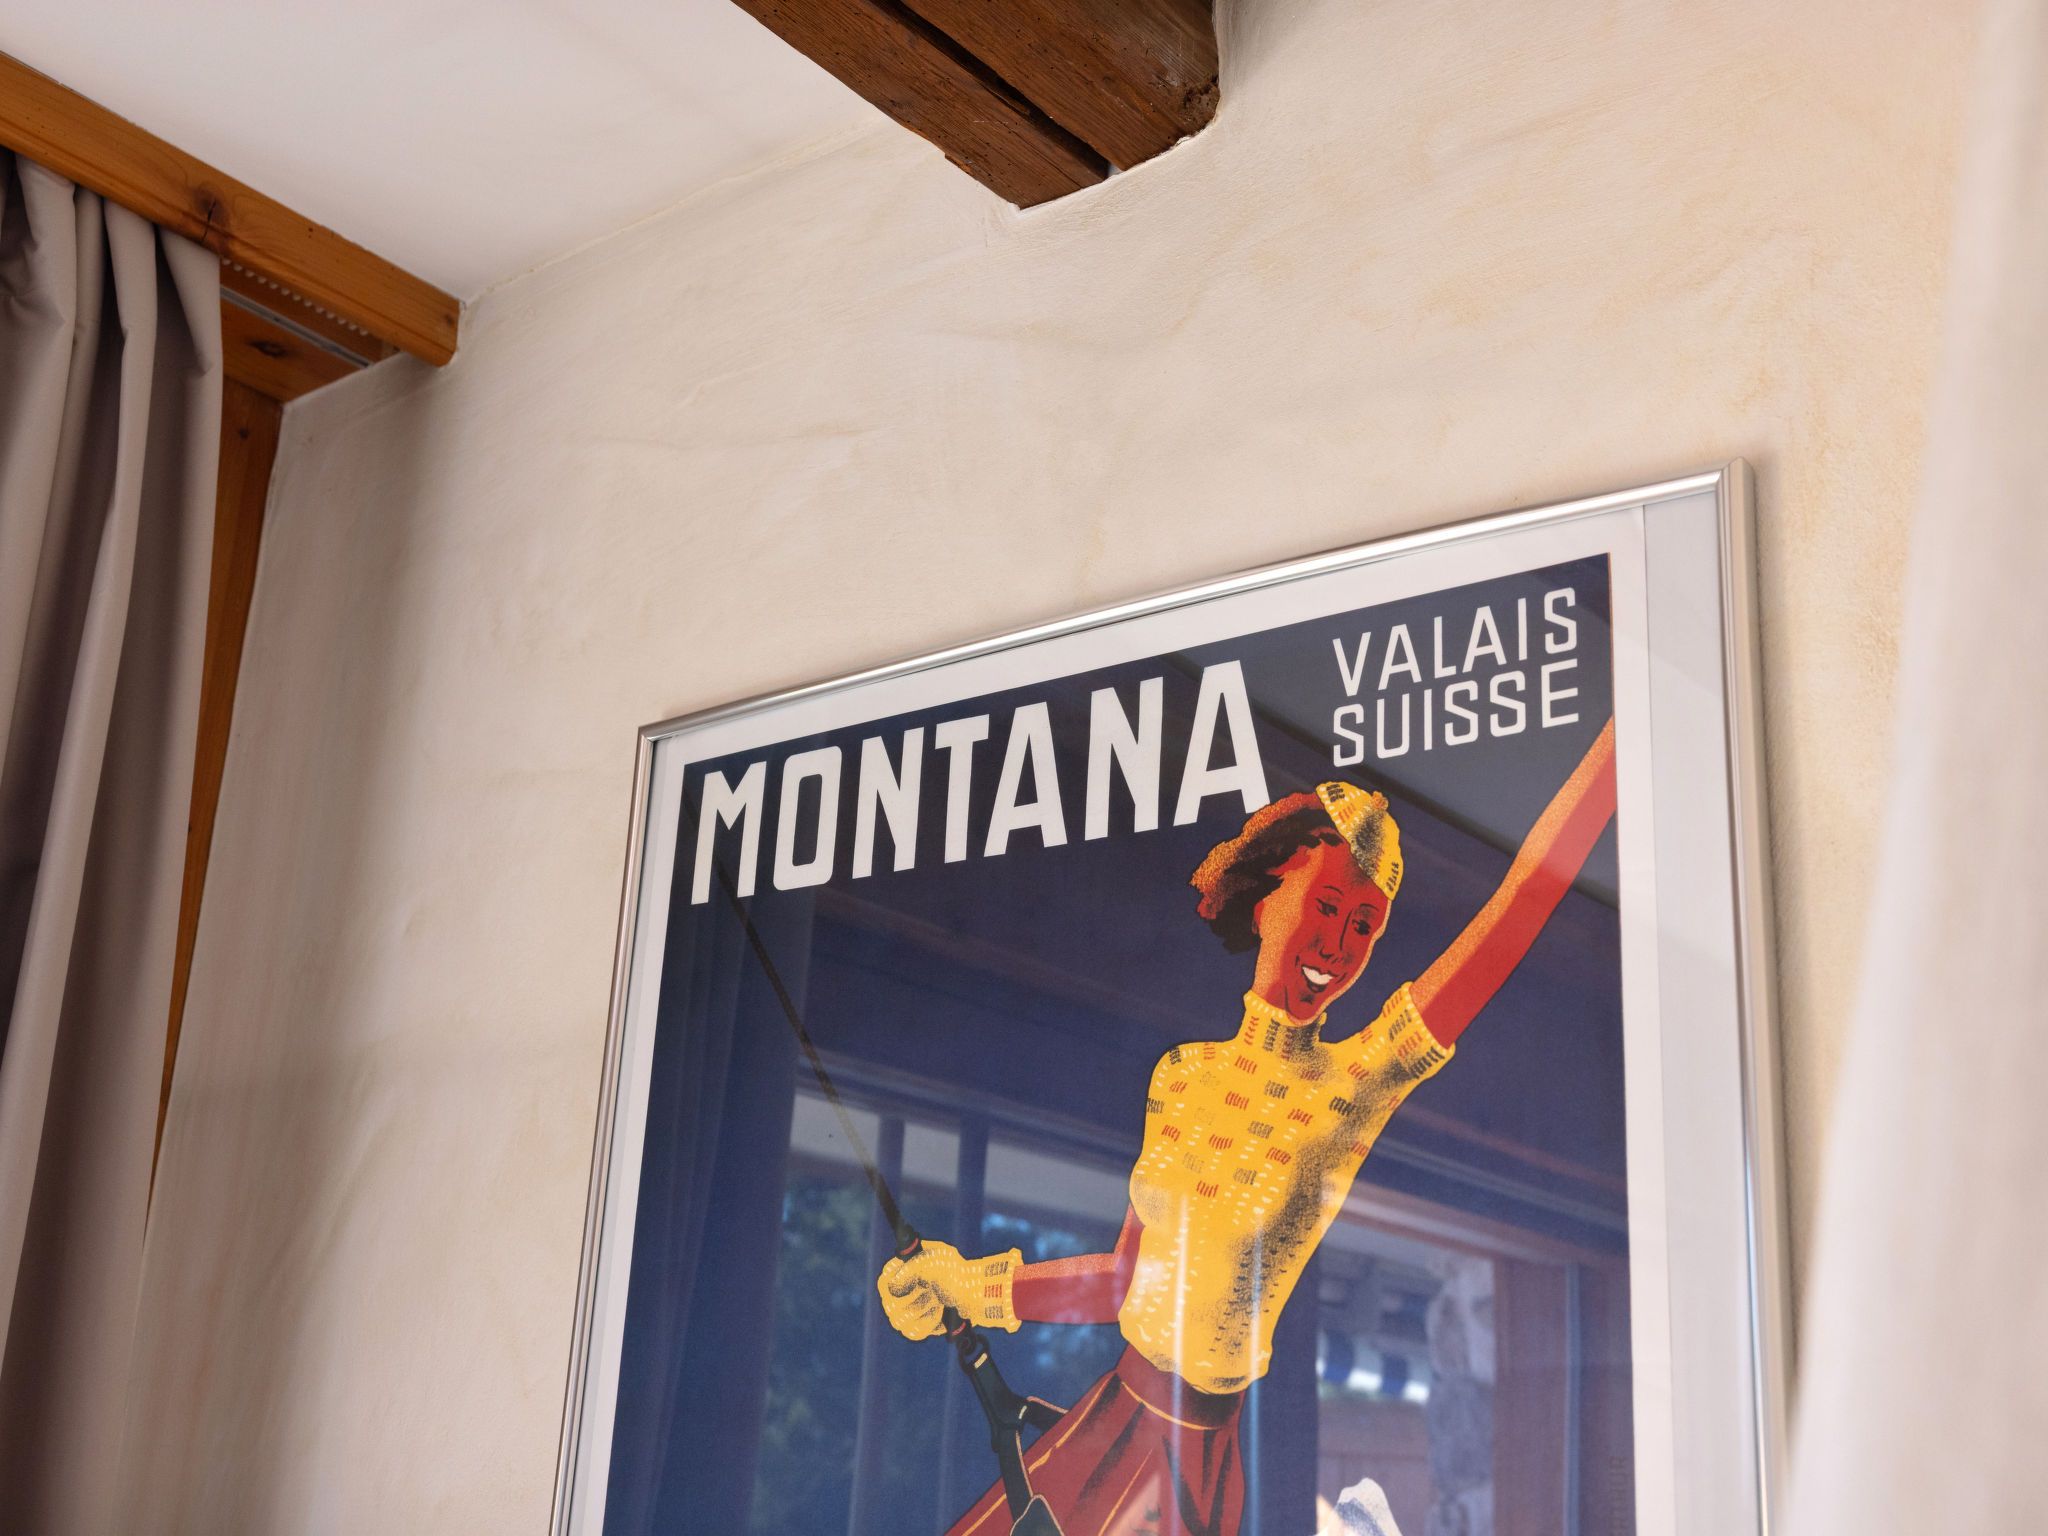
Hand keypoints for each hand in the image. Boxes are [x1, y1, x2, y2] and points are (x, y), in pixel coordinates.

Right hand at [876, 1241, 1022, 1338]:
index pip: (885, 1285)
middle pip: (893, 1306)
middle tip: (934, 1290)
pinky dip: (930, 1322)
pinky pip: (914, 1332)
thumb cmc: (952, 1268)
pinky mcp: (915, 1327)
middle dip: (919, 1299)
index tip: (921, 1284)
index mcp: (897, 1271)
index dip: (900, 1287)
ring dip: (926, 1310)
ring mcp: (904, 1311)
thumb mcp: (933, 1259)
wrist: (971, 1288)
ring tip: (939, 1300)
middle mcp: (897, 1292)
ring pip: (902, 1321)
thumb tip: (893, 1288)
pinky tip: (940, 1312)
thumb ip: (911, 1269)